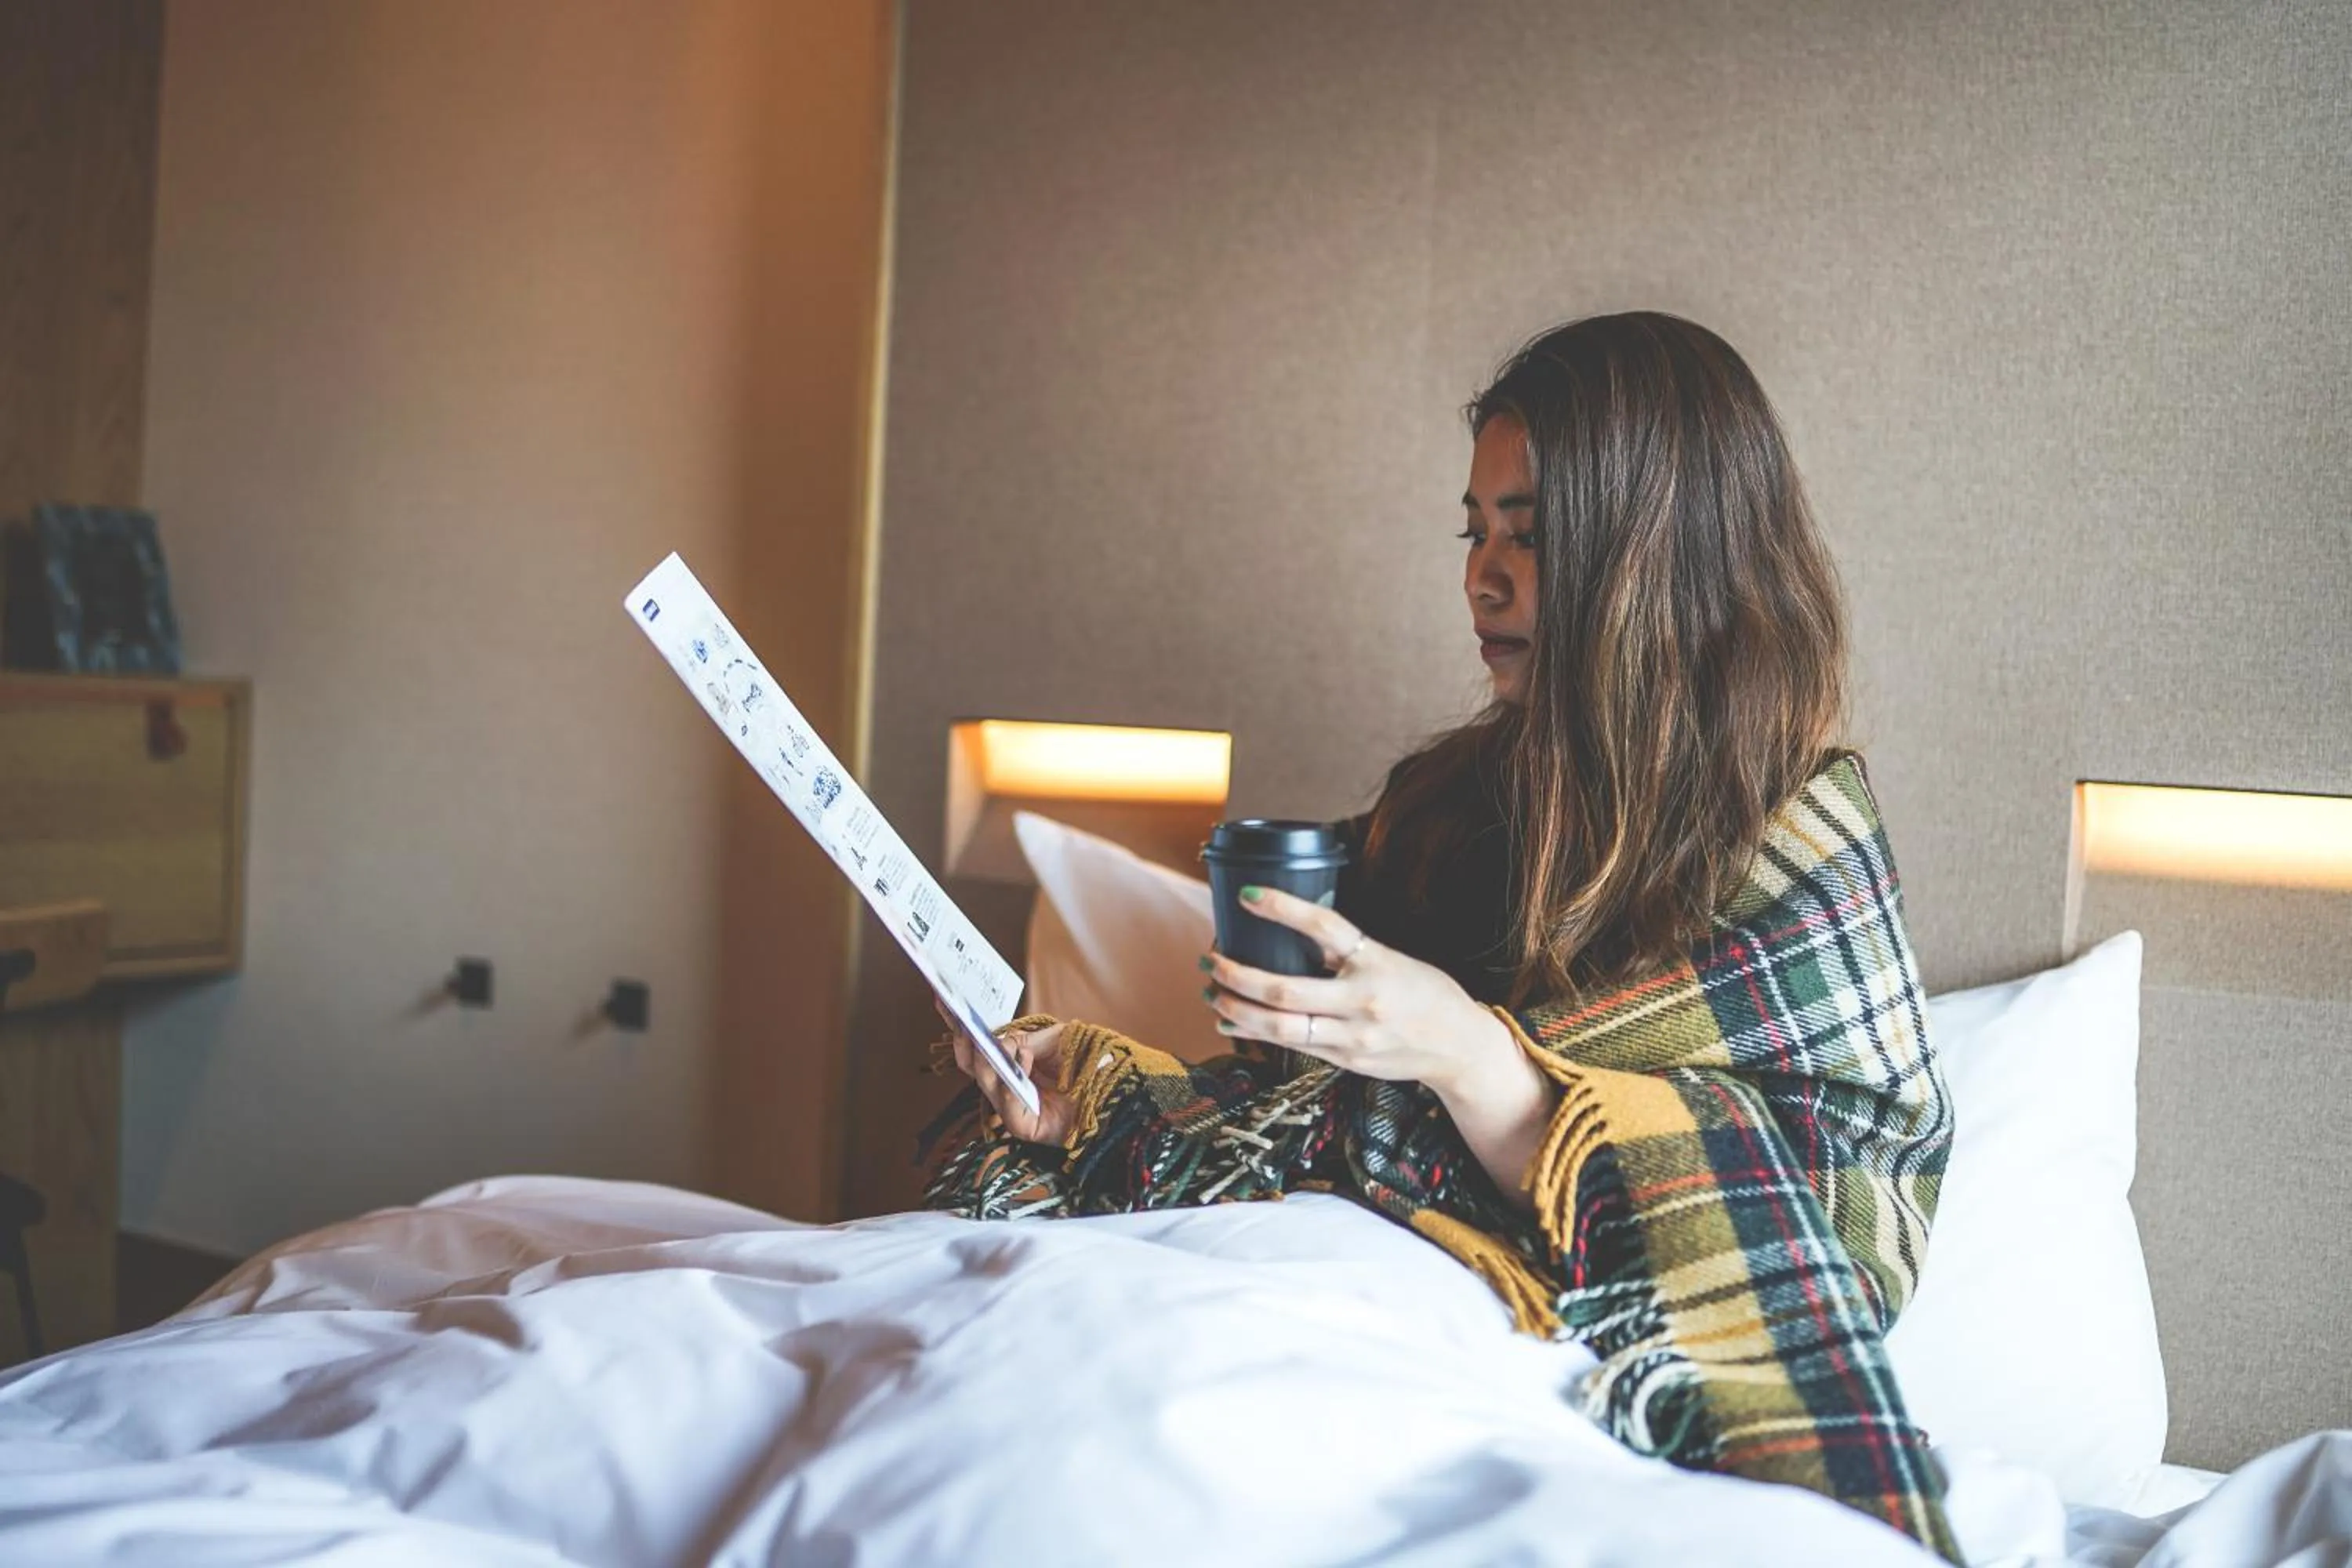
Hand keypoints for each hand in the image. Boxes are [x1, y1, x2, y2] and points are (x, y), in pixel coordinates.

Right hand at [934, 998, 1075, 1145]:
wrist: (1116, 1091)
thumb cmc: (1086, 1064)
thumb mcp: (1054, 1039)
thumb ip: (1024, 1038)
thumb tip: (1000, 1044)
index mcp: (1009, 1062)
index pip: (976, 1045)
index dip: (958, 1025)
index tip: (943, 998)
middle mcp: (1006, 1084)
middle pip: (972, 1066)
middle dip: (965, 1043)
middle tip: (964, 1024)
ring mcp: (1014, 1108)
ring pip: (986, 1086)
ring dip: (991, 1063)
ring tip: (1004, 1045)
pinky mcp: (1027, 1128)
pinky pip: (1010, 1110)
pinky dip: (1012, 1088)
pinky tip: (1023, 1062)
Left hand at [1200, 885, 1519, 1101]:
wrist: (1459, 1047)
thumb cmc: (1423, 994)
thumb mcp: (1390, 959)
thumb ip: (1345, 953)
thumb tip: (1291, 935)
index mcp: (1375, 961)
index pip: (1323, 925)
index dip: (1282, 907)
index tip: (1246, 895)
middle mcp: (1362, 1001)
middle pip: (1284, 991)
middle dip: (1237, 976)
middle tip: (1211, 960)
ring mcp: (1352, 1036)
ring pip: (1280, 1027)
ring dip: (1237, 1010)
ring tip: (1212, 993)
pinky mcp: (1346, 1061)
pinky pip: (1292, 1046)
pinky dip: (1255, 1033)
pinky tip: (1230, 1023)